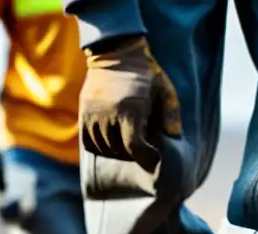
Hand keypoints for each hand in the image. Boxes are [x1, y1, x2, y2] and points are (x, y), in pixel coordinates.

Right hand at [80, 36, 181, 172]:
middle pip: (118, 150)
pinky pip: (88, 142)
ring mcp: (94, 114)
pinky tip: (110, 143)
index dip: (144, 157)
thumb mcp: (163, 87)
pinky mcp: (84, 112)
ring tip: (126, 146)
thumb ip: (171, 111)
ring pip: (103, 148)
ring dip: (116, 152)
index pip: (133, 146)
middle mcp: (109, 113)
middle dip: (131, 154)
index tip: (153, 157)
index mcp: (130, 108)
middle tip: (141, 149)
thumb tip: (174, 135)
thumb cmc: (145, 72)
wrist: (115, 51)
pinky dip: (99, 148)